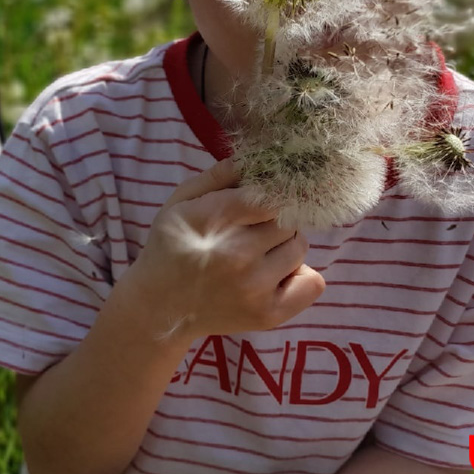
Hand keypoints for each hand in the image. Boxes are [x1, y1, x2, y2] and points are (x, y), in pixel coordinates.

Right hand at [124, 157, 325, 341]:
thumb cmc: (171, 246)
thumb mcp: (180, 202)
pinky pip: (314, 282)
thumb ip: (217, 176)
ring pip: (299, 247)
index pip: (270, 195)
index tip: (269, 193)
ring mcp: (255, 289)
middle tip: (252, 229)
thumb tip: (258, 158)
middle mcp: (237, 256)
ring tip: (257, 253)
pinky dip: (300, 275)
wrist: (159, 307)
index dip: (275, 190)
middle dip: (274, 219)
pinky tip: (273, 275)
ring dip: (284, 246)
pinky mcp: (269, 315)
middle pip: (286, 219)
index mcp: (213, 221)